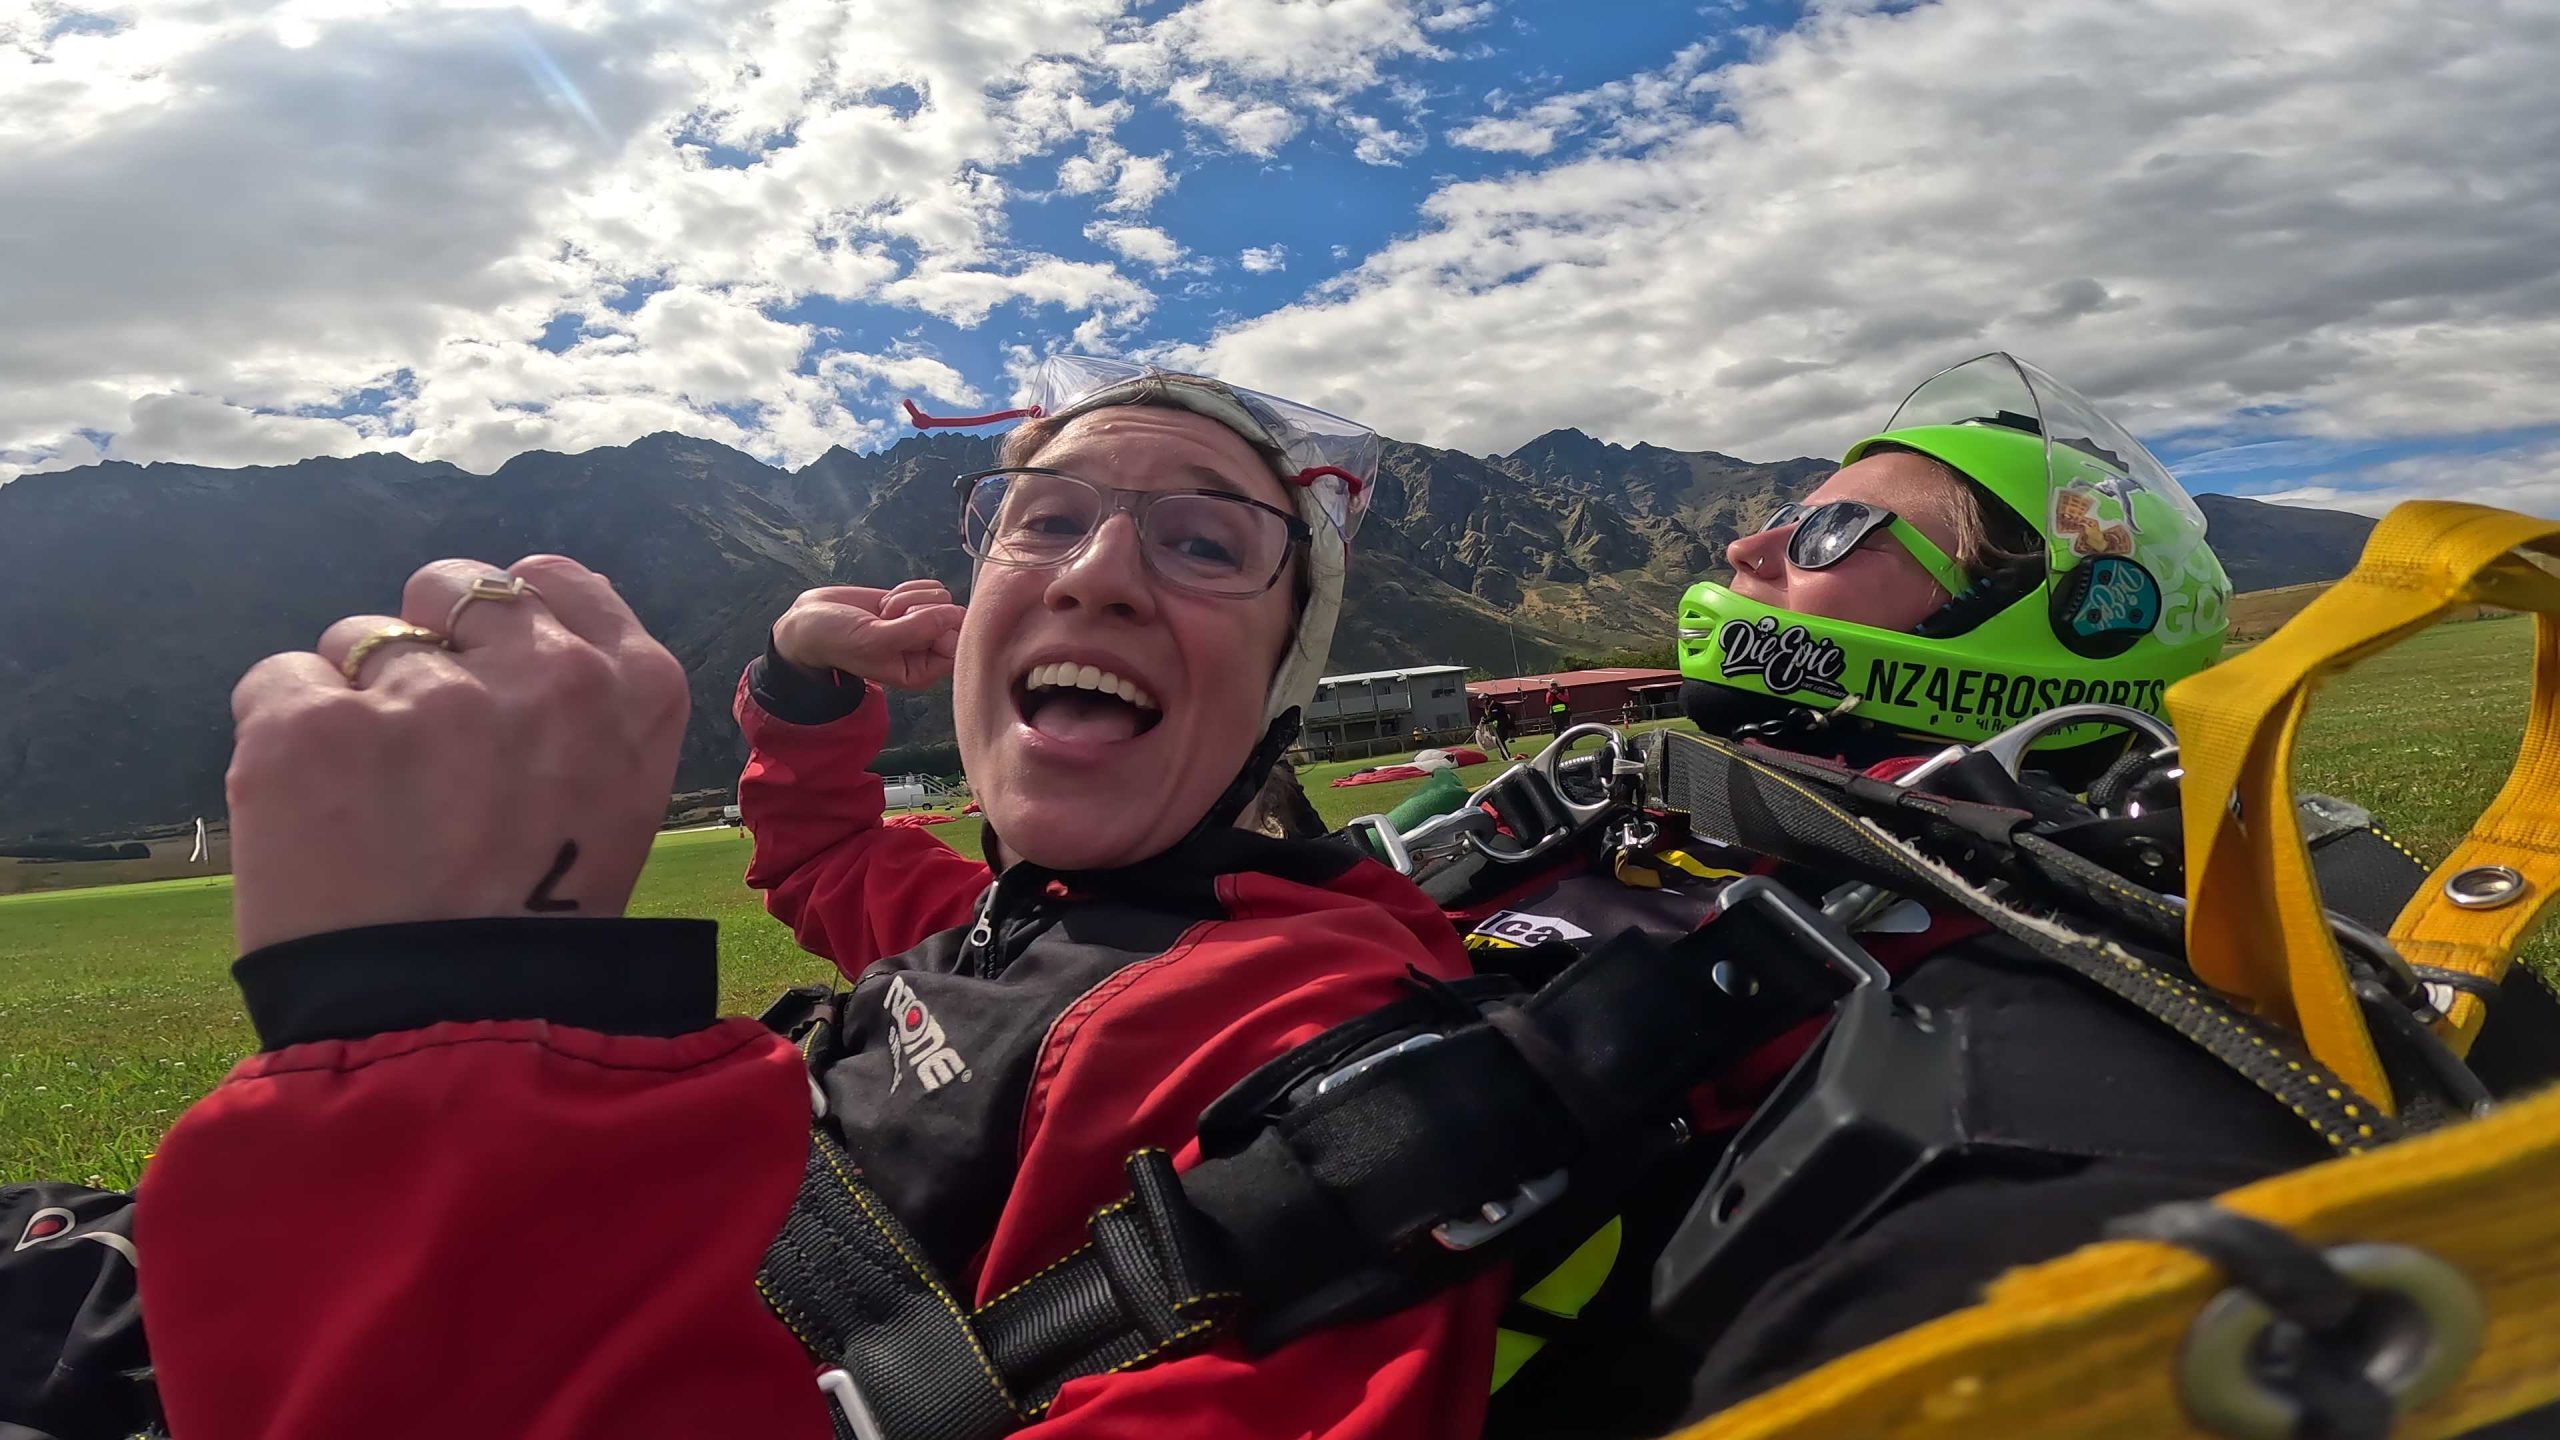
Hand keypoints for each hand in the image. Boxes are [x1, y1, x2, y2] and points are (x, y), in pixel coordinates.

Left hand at [226, 555, 691, 953]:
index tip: (485, 660)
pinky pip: (278, 681)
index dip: (509, 617)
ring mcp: (427, 694)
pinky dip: (280, 741)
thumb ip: (581, 721)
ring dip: (355, 705)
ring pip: (360, 638)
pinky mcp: (313, 725)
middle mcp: (543, 674)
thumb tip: (509, 652)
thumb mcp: (614, 813)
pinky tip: (312, 818)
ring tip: (370, 812)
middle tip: (415, 741)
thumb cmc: (537, 943)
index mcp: (634, 692)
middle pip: (454, 586)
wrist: (453, 1040)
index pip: (557, 581)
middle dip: (427, 642)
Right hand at [770, 580, 963, 690]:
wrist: (810, 620)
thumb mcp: (874, 639)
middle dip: (918, 609)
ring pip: (942, 599)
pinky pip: (931, 588)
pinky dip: (908, 588)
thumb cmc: (837, 640)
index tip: (908, 623)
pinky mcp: (913, 603)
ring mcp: (921, 625)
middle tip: (887, 618)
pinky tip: (886, 601)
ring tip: (883, 612)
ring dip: (909, 598)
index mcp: (920, 672)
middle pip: (952, 619)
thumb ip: (916, 629)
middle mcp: (926, 651)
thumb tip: (956, 613)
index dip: (937, 627)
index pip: (956, 647)